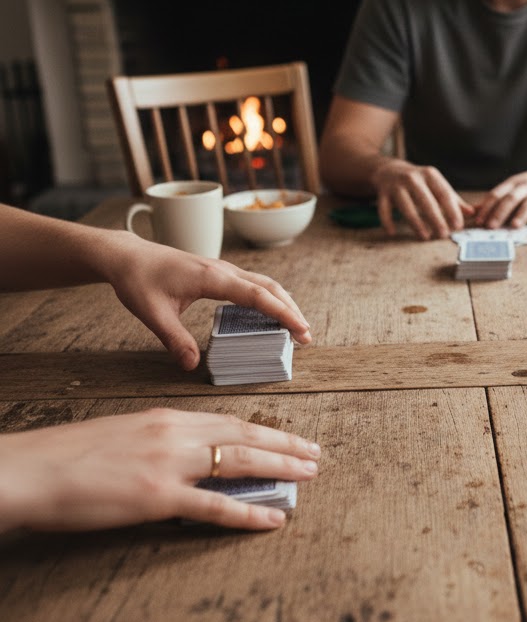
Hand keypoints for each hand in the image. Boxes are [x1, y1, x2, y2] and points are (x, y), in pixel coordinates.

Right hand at [0, 408, 320, 532]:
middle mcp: (175, 434)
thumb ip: (159, 443)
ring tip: (309, 475)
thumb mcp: (122, 437)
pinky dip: (249, 512)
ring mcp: (170, 465)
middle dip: (285, 444)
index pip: (228, 422)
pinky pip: (216, 506)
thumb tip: (186, 458)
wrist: (30, 470)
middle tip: (315, 453)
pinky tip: (274, 518)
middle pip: (244, 436)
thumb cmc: (67, 458)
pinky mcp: (159, 497)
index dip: (264, 430)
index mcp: (165, 419)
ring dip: (281, 468)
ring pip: (240, 462)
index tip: (288, 437)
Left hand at [102, 235, 311, 370]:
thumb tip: (193, 366)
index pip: (258, 296)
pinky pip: (252, 284)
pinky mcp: (218, 273)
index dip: (283, 313)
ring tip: (295, 327)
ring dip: (283, 303)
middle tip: (306, 336)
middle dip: (291, 310)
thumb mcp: (152, 314)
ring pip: (264, 284)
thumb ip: (174, 340)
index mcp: (213, 278)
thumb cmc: (138, 280)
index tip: (301, 330)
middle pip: (270, 287)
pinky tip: (269, 313)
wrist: (127, 255)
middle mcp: (223, 270)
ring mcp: (222, 269)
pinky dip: (268, 298)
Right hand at [371, 158, 473, 239]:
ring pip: (406, 206)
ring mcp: (396, 185)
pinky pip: (383, 209)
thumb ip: (453, 200)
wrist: (389, 170)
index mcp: (430, 175)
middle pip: (425, 201)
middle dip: (435, 219)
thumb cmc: (419, 181)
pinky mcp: (382, 192)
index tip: (458, 225)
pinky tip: (392, 232)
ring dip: (415, 223)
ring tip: (425, 237)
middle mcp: (413, 178)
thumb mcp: (436, 185)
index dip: (451, 210)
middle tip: (443, 235)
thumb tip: (473, 213)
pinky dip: (387, 221)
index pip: (443, 194)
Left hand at [474, 164, 526, 228]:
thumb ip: (496, 198)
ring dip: (523, 213)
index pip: (496, 194)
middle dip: (500, 212)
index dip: (486, 208)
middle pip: (511, 198)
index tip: (478, 221)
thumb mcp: (513, 187)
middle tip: (491, 227)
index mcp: (514, 183)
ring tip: (515, 225)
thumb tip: (474, 210)